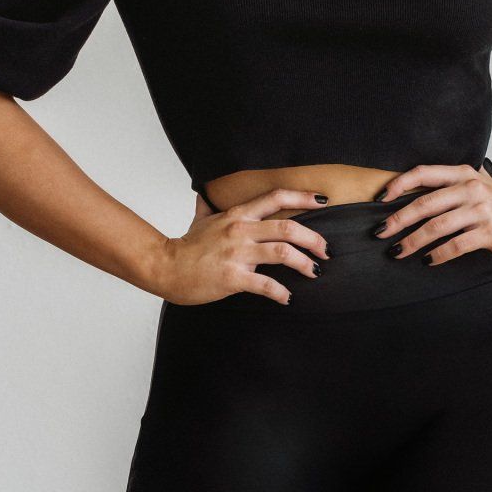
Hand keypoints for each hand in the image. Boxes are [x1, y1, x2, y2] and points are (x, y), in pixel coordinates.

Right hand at [149, 187, 331, 305]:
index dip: (303, 197)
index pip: (275, 197)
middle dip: (313, 239)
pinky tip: (288, 298)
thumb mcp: (201, 219)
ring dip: (305, 263)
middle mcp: (240, 230)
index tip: (324, 200)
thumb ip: (209, 206)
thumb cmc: (186, 246)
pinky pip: (265, 285)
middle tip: (326, 250)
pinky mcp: (232, 277)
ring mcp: (237, 254)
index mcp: (237, 215)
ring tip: (315, 272)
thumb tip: (205, 193)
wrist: (165, 267)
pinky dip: (281, 292)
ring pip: (282, 253)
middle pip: (288, 227)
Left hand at [374, 163, 491, 261]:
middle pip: (424, 203)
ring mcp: (480, 211)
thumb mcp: (477, 184)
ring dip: (413, 241)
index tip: (381, 199)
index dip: (399, 184)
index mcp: (463, 174)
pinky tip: (428, 261)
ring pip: (436, 227)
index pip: (423, 173)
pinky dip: (438, 255)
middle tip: (380, 233)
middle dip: (398, 220)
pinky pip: (456, 245)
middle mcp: (470, 189)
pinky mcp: (489, 233)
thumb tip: (411, 193)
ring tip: (398, 251)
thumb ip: (450, 184)